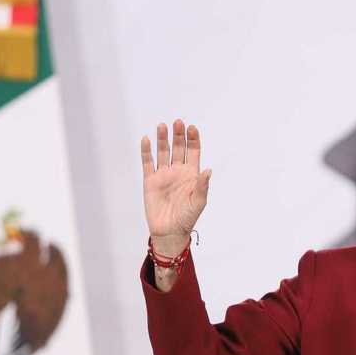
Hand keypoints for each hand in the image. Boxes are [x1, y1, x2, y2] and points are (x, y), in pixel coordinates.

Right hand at [141, 119, 210, 255]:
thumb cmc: (187, 217)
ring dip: (163, 139)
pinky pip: (147, 163)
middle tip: (178, 122)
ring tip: (163, 126)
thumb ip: (202, 186)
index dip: (193, 140)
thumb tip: (209, 170)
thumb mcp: (199, 202)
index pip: (193, 152)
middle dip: (179, 135)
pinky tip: (146, 139)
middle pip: (178, 148)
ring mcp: (163, 175)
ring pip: (163, 152)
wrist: (169, 231)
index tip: (192, 128)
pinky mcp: (150, 180)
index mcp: (191, 174)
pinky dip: (146, 151)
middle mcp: (177, 171)